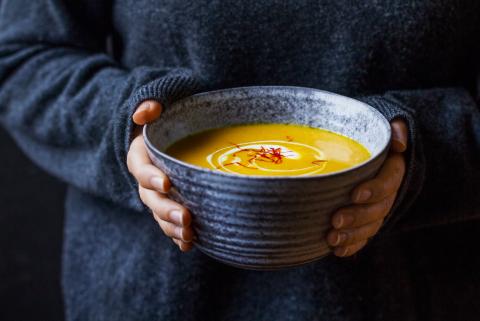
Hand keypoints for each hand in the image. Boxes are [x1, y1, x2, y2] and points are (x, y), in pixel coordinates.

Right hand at [127, 100, 193, 251]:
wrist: (175, 135)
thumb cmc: (171, 120)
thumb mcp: (162, 106)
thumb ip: (152, 105)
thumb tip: (144, 112)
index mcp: (141, 155)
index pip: (140, 167)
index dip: (150, 176)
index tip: (167, 183)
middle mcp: (147, 179)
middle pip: (151, 197)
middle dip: (166, 209)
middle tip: (185, 217)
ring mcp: (158, 195)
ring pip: (160, 214)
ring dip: (172, 227)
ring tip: (188, 235)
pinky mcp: (170, 205)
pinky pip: (169, 223)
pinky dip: (177, 235)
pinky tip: (189, 244)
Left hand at [327, 119, 407, 256]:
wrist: (364, 152)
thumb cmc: (368, 137)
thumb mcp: (382, 127)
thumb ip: (393, 130)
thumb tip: (399, 142)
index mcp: (393, 170)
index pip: (388, 182)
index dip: (374, 190)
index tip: (355, 194)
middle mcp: (387, 193)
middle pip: (377, 210)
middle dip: (357, 218)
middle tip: (335, 221)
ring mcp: (377, 209)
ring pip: (370, 227)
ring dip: (352, 236)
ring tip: (331, 239)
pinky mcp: (365, 221)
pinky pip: (363, 237)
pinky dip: (351, 246)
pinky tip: (336, 251)